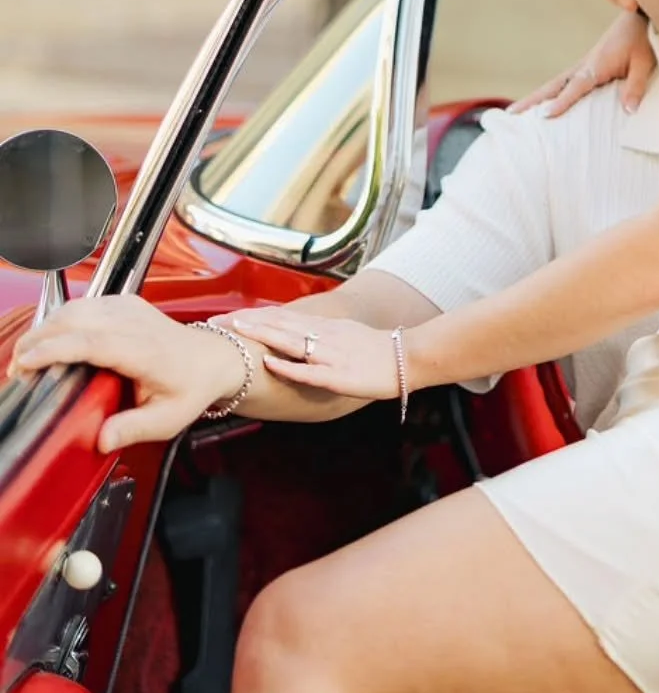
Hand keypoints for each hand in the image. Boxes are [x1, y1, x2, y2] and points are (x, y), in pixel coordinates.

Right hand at [9, 295, 246, 452]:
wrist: (214, 358)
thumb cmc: (190, 387)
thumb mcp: (167, 419)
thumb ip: (133, 429)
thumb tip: (102, 439)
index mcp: (145, 350)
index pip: (92, 341)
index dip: (54, 349)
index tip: (26, 362)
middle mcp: (136, 322)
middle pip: (75, 318)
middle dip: (38, 339)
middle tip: (17, 368)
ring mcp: (130, 308)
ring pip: (76, 307)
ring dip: (45, 328)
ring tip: (26, 357)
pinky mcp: (124, 303)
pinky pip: (84, 304)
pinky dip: (59, 320)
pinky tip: (49, 341)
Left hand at [229, 310, 398, 400]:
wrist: (409, 358)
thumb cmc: (378, 352)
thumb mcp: (346, 337)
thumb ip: (322, 338)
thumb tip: (299, 341)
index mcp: (324, 328)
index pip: (281, 319)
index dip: (252, 317)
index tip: (225, 318)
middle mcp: (324, 336)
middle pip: (279, 325)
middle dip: (246, 324)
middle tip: (216, 323)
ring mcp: (330, 354)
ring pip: (290, 341)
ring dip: (262, 336)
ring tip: (236, 332)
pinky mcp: (339, 375)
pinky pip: (309, 369)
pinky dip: (288, 365)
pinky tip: (270, 362)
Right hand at [509, 12, 655, 117]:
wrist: (639, 16)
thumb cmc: (643, 39)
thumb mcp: (644, 62)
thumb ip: (635, 86)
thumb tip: (629, 111)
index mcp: (597, 64)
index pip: (576, 86)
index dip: (561, 101)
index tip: (545, 115)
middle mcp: (585, 65)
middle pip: (554, 85)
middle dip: (532, 100)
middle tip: (511, 114)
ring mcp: (583, 65)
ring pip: (554, 83)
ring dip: (536, 96)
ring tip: (515, 112)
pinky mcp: (587, 66)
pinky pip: (563, 82)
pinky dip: (549, 93)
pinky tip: (542, 103)